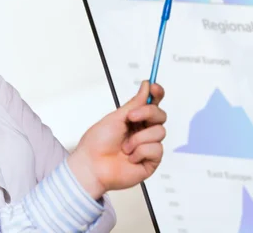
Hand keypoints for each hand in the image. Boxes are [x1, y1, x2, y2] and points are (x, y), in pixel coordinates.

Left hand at [67, 81, 166, 198]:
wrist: (92, 165)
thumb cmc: (97, 143)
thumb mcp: (116, 117)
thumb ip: (135, 103)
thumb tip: (146, 86)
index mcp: (134, 119)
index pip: (152, 103)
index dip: (157, 94)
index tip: (154, 87)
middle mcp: (142, 131)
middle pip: (161, 115)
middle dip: (148, 113)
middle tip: (131, 117)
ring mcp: (148, 146)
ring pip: (160, 132)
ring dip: (138, 138)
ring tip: (124, 147)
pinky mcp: (151, 161)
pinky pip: (156, 149)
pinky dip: (140, 152)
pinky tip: (129, 157)